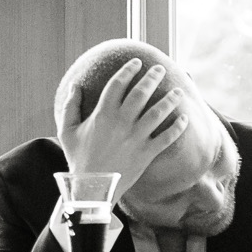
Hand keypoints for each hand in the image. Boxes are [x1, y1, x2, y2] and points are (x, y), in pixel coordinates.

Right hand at [58, 58, 187, 200]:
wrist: (92, 188)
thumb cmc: (78, 159)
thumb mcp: (67, 131)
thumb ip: (70, 106)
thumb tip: (74, 85)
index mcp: (102, 114)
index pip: (117, 84)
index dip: (127, 70)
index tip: (136, 63)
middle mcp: (121, 122)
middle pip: (141, 93)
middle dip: (152, 78)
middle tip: (159, 69)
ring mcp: (136, 138)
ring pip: (158, 112)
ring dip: (170, 100)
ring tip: (178, 91)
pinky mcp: (146, 153)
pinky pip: (167, 137)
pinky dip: (178, 127)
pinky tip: (184, 118)